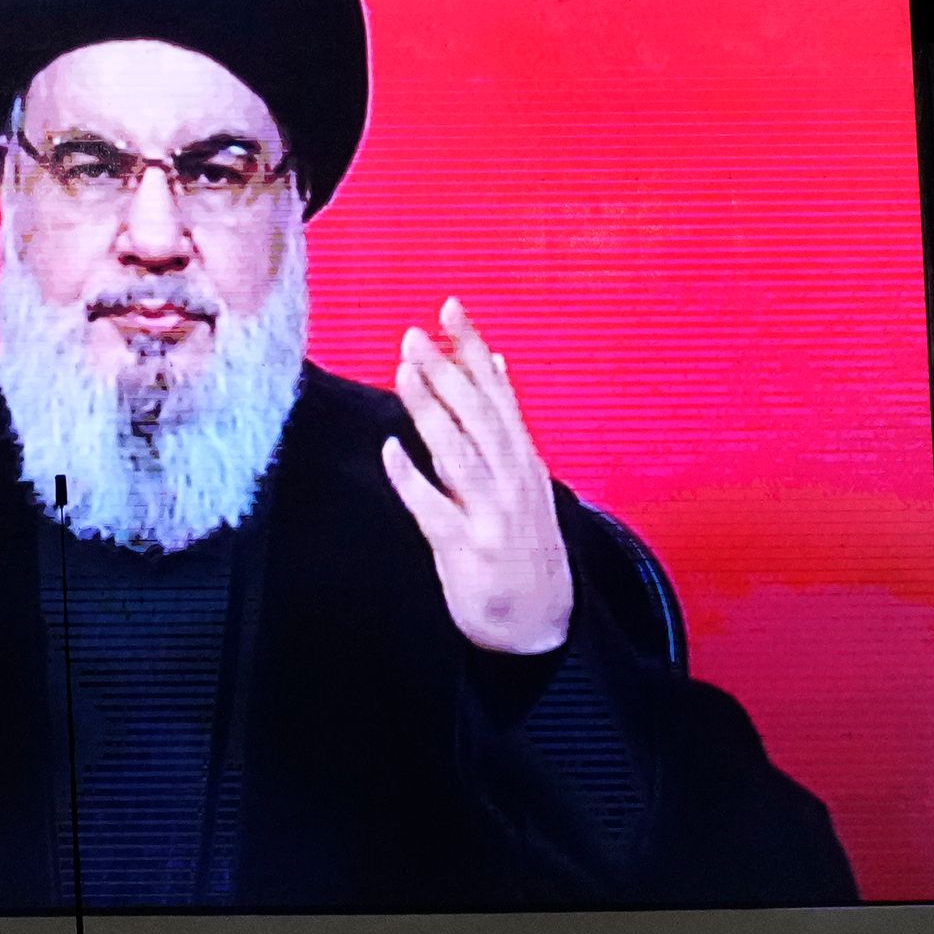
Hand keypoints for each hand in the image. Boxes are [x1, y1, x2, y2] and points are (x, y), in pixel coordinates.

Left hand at [380, 300, 571, 656]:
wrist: (543, 624)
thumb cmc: (525, 546)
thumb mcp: (525, 476)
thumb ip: (503, 422)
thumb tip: (493, 363)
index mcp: (522, 459)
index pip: (496, 392)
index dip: (472, 349)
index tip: (449, 308)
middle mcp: (511, 480)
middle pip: (477, 416)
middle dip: (446, 372)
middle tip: (413, 336)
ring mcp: (491, 515)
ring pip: (459, 453)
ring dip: (431, 411)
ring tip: (404, 372)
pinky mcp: (467, 550)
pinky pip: (436, 509)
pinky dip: (413, 480)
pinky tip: (390, 452)